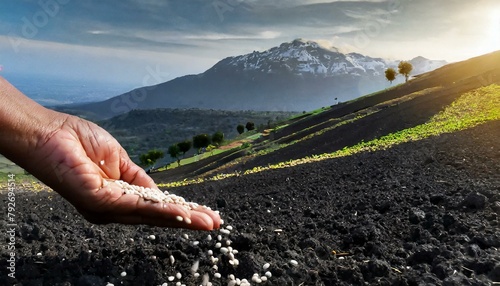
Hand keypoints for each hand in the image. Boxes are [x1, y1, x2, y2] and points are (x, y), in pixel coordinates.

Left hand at [29, 115, 220, 229]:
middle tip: (214, 223)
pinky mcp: (99, 202)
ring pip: (150, 216)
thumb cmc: (78, 141)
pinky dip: (162, 210)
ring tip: (207, 221)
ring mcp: (105, 208)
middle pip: (155, 217)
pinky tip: (181, 212)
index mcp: (116, 197)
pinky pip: (137, 207)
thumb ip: (139, 179)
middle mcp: (111, 208)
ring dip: (181, 219)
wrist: (50, 132)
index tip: (204, 213)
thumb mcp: (119, 160)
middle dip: (186, 220)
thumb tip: (159, 193)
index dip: (179, 209)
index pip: (153, 207)